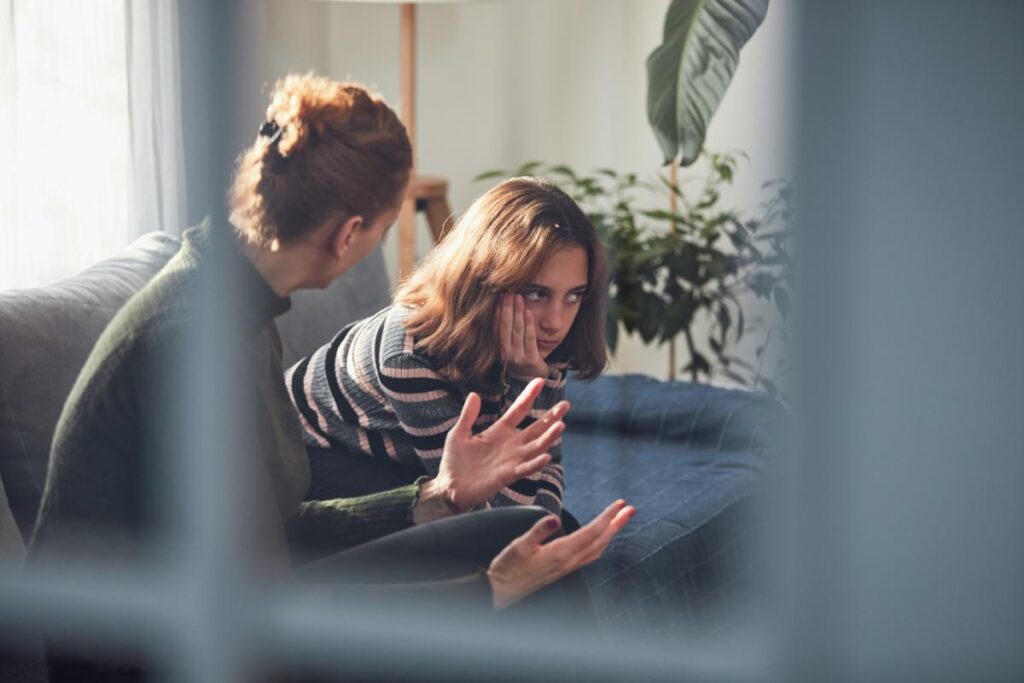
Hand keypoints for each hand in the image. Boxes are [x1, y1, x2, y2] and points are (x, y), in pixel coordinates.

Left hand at [430, 377, 569, 512]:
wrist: (449, 488)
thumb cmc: (454, 462)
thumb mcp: (458, 434)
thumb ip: (468, 415)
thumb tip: (474, 394)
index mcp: (499, 431)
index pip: (519, 410)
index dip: (529, 395)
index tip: (540, 380)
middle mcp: (510, 444)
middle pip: (536, 428)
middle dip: (551, 417)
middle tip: (567, 405)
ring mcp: (511, 460)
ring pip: (536, 446)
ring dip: (549, 437)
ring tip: (561, 425)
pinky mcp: (508, 475)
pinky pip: (525, 468)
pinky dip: (536, 463)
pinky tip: (547, 455)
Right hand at [486, 499, 635, 608]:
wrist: (501, 591)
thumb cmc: (507, 568)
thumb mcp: (518, 546)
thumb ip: (537, 532)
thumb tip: (554, 518)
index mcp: (560, 554)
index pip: (591, 533)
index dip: (607, 518)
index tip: (619, 504)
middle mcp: (568, 561)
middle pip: (600, 540)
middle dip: (616, 524)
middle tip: (631, 509)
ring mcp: (567, 567)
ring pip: (597, 548)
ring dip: (611, 532)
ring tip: (621, 519)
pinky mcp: (563, 569)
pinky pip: (590, 555)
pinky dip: (601, 542)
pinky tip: (601, 537)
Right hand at [496, 293, 548, 378]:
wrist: (534, 378)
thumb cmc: (521, 357)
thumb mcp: (510, 346)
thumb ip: (506, 330)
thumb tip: (502, 305)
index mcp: (498, 349)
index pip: (495, 327)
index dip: (497, 311)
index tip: (499, 296)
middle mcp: (505, 354)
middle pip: (505, 327)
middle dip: (506, 308)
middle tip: (508, 292)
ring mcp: (518, 357)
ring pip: (517, 331)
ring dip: (517, 312)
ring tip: (518, 298)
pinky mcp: (531, 360)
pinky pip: (530, 339)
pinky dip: (529, 324)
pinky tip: (528, 312)